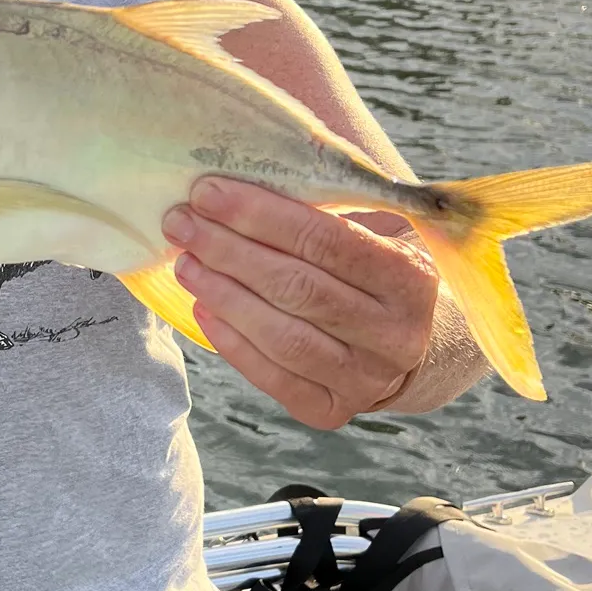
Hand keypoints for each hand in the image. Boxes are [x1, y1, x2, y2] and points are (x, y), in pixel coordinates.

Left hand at [162, 177, 438, 429]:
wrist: (410, 342)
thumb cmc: (374, 267)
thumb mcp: (374, 228)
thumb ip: (326, 207)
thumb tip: (240, 179)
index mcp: (409, 277)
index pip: (326, 240)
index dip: (261, 215)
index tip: (208, 192)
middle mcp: (395, 335)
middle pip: (298, 287)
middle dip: (229, 250)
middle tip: (182, 223)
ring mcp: (365, 379)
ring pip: (283, 336)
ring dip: (223, 294)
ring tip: (185, 262)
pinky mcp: (332, 411)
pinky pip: (273, 377)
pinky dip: (232, 342)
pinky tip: (203, 306)